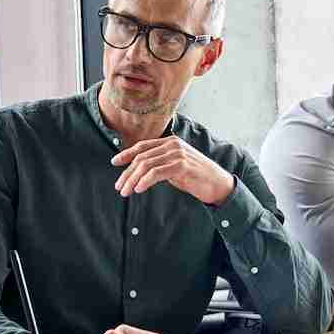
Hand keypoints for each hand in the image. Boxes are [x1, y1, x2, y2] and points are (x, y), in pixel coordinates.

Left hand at [111, 136, 235, 205]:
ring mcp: (178, 154)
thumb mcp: (175, 167)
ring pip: (146, 165)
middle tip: (119, 187)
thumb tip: (140, 171)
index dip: (127, 154)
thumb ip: (160, 164)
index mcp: (170, 142)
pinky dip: (145, 181)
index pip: (143, 146)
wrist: (218, 184)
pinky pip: (157, 173)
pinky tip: (139, 189)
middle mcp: (173, 145)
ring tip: (126, 191)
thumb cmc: (196, 177)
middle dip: (127, 173)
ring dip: (133, 180)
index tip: (114, 162)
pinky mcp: (182, 166)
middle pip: (142, 157)